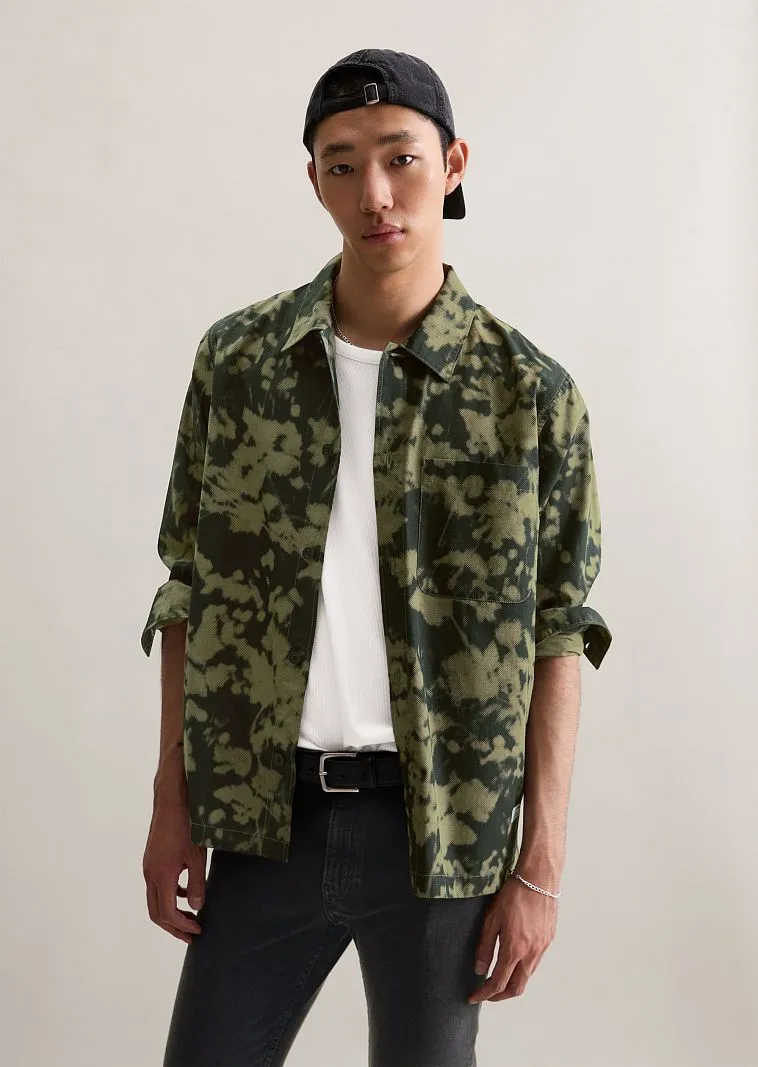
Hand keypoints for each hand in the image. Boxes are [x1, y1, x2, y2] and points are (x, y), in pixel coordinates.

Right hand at [143, 782, 206, 943]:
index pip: (167, 913)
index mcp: (160, 876)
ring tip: (190, 917)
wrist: (171, 800)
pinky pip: (157, 886)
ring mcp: (149, 866)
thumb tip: (196, 908)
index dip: (182, 926)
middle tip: (191, 935)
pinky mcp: (152, 859)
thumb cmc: (187, 826)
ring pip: (154, 899)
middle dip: (173, 927)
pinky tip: (185, 891)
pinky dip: (169, 896)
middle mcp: (150, 874)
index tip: (198, 930)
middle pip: (156, 912)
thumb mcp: (197, 856)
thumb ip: (197, 884)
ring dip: (170, 913)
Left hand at [468, 874, 557, 1002]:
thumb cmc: (513, 895)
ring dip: (513, 983)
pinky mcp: (548, 940)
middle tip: (487, 994)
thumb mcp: (491, 919)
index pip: (498, 983)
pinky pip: (535, 963)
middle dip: (500, 996)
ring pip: (527, 977)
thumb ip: (485, 947)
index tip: (474, 997)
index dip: (484, 994)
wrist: (539, 879)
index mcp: (514, 950)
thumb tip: (479, 970)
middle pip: (516, 988)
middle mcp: (531, 954)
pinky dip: (523, 970)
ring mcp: (542, 948)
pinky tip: (515, 960)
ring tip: (499, 978)